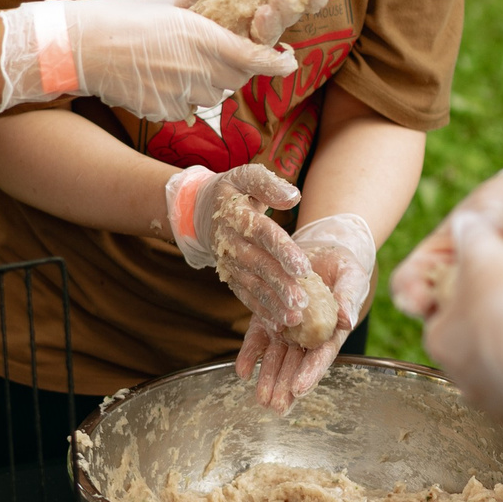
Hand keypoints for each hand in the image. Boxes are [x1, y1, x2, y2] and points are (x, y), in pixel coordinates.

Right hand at [0, 0, 295, 119]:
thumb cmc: (118, 16)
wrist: (81, 48)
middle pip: (237, 79)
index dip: (275, 62)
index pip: (253, 56)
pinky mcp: (164, 111)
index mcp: (201, 35)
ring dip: (211, 84)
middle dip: (237, 69)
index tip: (288, 61)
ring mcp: (181, 94)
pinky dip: (185, 98)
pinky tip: (164, 80)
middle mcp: (197, 68)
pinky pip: (188, 109)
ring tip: (187, 66)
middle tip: (225, 55)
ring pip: (214, 96)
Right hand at [166, 164, 315, 328]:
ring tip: (293, 318)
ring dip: (272, 303)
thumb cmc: (232, 191)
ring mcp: (228, 261)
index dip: (282, 250)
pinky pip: (244, 294)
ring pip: (251, 284)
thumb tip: (294, 196)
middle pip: (257, 264)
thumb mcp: (245, 177)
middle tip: (301, 301)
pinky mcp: (230, 275)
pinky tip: (278, 325)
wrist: (199, 210)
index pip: (262, 233)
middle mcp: (230, 241)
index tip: (303, 267)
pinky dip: (260, 310)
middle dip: (279, 284)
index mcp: (236, 214)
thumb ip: (268, 184)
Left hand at [238, 214, 375, 408]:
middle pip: (296, 364)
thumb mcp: (351, 278)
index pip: (320, 356)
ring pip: (276, 357)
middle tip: (275, 407)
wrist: (322, 250)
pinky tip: (242, 372)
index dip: (311, 372)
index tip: (300, 389)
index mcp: (331, 330)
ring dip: (268, 378)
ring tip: (260, 400)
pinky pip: (258, 338)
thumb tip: (347, 319)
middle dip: (285, 386)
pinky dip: (250, 355)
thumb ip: (348, 297)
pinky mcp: (268, 315)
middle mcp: (307, 335)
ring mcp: (286, 327)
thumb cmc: (344, 267)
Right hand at [391, 154, 502, 317]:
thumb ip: (483, 221)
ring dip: (478, 333)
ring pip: (468, 333)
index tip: (421, 300)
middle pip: (433, 316)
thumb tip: (473, 241)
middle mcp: (454, 287)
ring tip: (498, 318)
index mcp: (437, 257)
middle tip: (463, 316)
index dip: (409, 294)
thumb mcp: (496, 202)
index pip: (408, 282)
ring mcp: (484, 305)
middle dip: (442, 322)